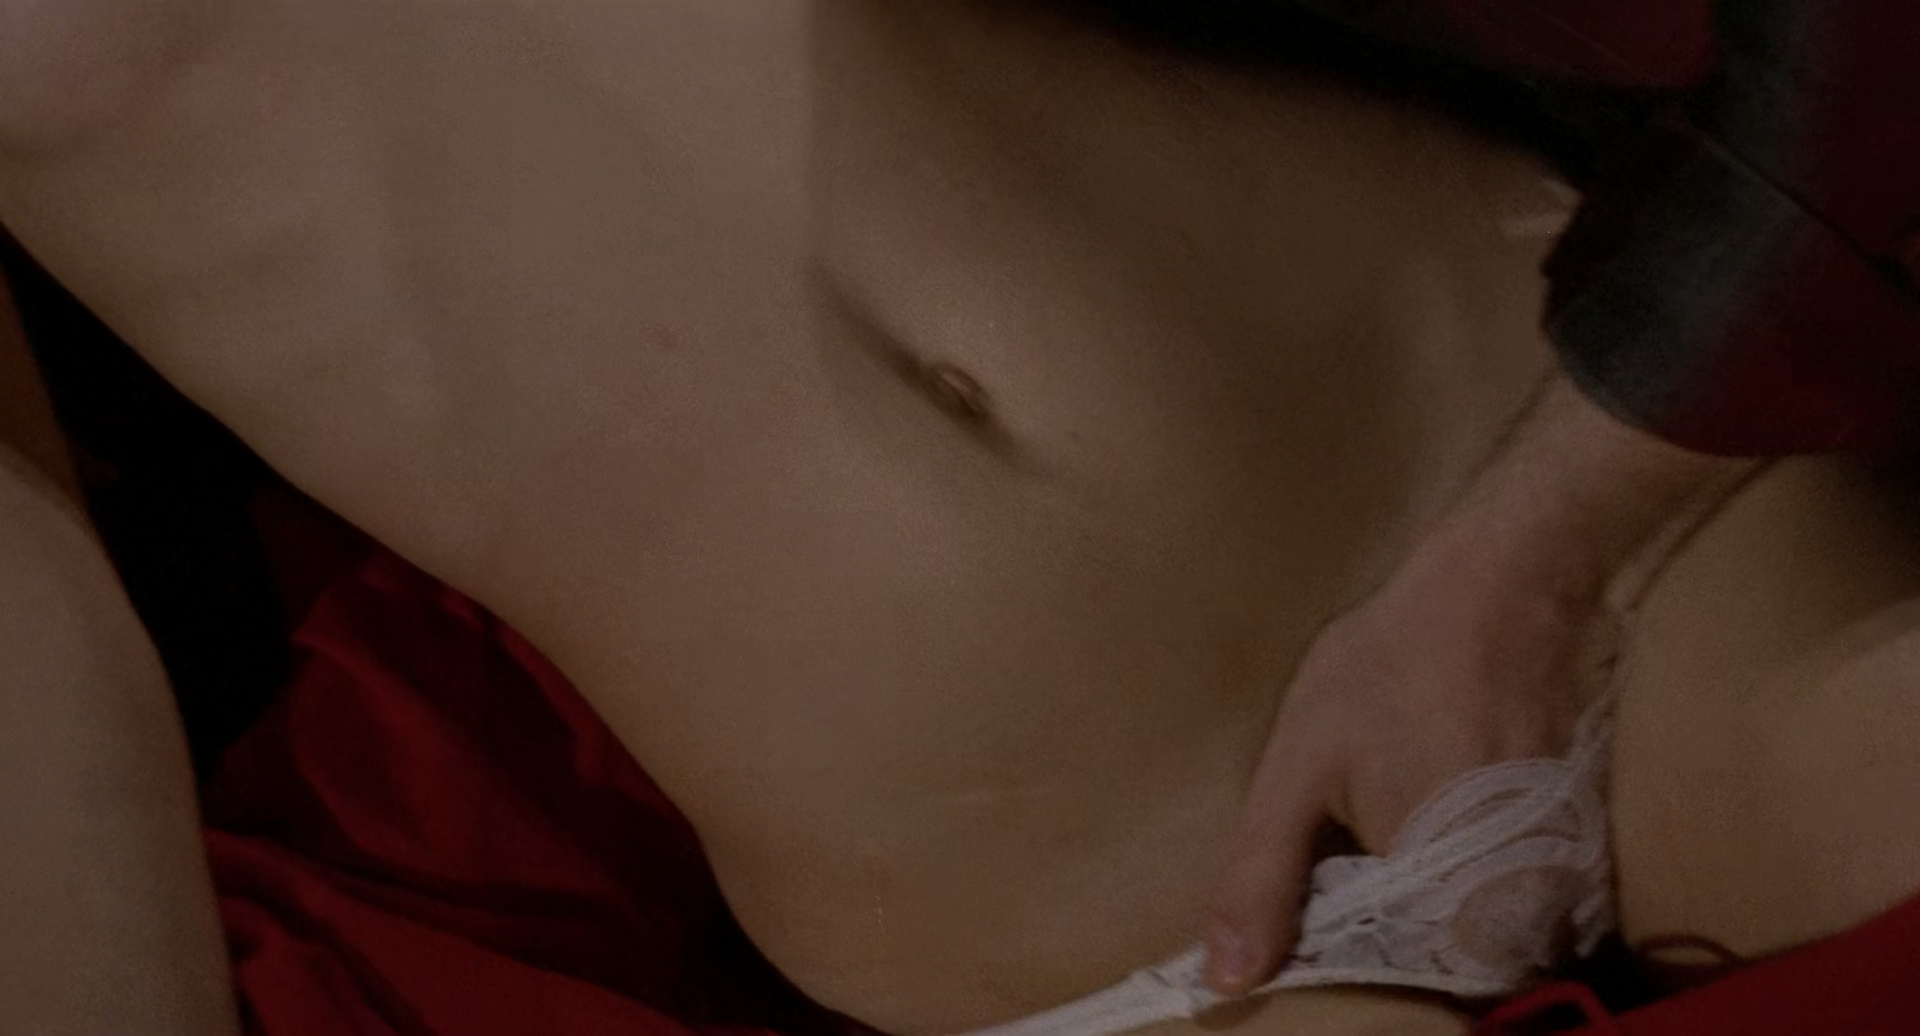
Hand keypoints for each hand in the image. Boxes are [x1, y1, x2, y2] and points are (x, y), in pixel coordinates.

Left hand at [1200, 540, 1616, 994]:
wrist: (1500, 588)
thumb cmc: (1391, 667)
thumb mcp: (1298, 770)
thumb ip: (1262, 879)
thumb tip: (1223, 982)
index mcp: (1445, 901)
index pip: (1381, 979)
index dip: (1330, 951)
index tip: (1305, 903)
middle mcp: (1515, 906)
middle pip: (1422, 954)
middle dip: (1368, 920)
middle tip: (1341, 840)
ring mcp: (1545, 872)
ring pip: (1454, 918)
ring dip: (1404, 887)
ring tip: (1378, 813)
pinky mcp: (1558, 842)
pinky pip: (1488, 882)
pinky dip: (1442, 858)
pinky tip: (1413, 798)